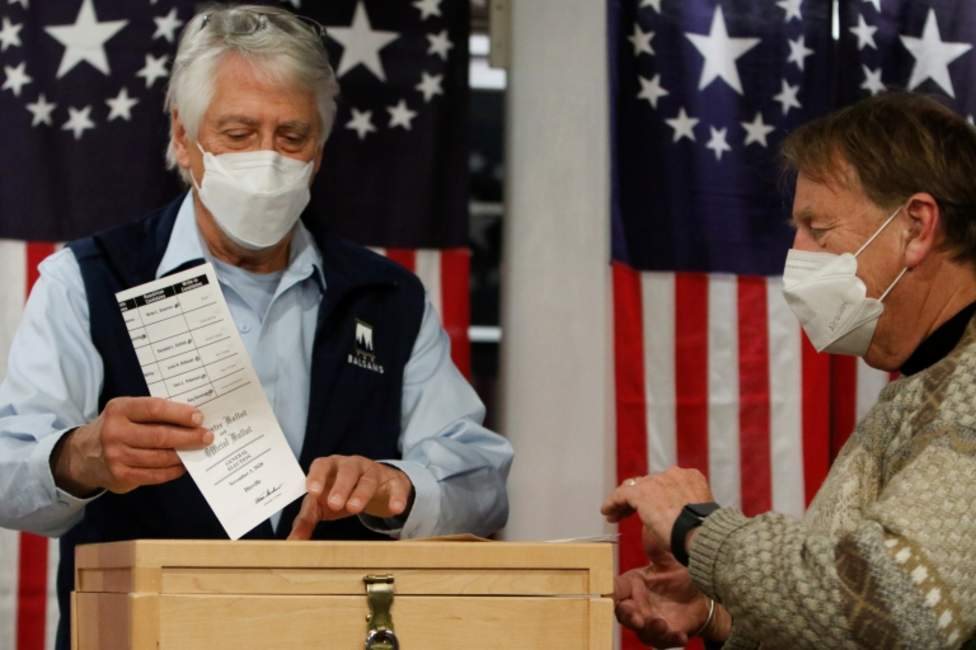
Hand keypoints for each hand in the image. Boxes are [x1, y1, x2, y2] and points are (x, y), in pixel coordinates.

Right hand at [52, 396, 212, 495]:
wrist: (83, 455)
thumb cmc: (116, 428)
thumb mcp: (127, 412)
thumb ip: (152, 413)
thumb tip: (191, 418)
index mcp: (119, 410)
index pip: (154, 409)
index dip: (179, 413)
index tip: (199, 417)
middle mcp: (115, 432)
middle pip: (160, 436)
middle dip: (188, 437)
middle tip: (207, 436)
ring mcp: (116, 457)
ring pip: (160, 457)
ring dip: (183, 455)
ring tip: (199, 450)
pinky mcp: (121, 476)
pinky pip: (155, 475)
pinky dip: (172, 470)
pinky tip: (183, 465)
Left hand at [288, 455, 412, 539]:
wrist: (376, 486)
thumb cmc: (341, 493)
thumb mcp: (322, 505)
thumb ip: (306, 521)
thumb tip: (291, 543)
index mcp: (331, 467)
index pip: (321, 465)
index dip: (317, 476)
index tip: (312, 491)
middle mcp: (352, 465)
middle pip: (346, 470)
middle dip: (340, 486)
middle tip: (334, 504)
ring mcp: (373, 472)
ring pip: (368, 479)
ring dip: (361, 493)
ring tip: (354, 509)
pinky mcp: (392, 482)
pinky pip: (396, 487)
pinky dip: (396, 497)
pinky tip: (395, 508)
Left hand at [602, 466, 713, 554]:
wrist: (700, 531)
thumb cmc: (704, 532)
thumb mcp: (697, 514)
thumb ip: (685, 509)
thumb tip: (674, 519)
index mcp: (690, 478)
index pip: (666, 482)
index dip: (654, 495)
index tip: (647, 508)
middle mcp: (673, 474)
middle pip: (648, 483)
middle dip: (637, 498)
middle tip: (627, 512)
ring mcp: (656, 481)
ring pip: (633, 488)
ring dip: (623, 502)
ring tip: (613, 514)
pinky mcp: (641, 492)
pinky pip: (621, 495)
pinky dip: (612, 502)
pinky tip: (607, 512)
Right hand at [614, 551, 711, 646]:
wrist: (702, 590)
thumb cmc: (679, 572)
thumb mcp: (665, 556)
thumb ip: (653, 546)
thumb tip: (648, 526)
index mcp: (632, 584)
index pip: (615, 590)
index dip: (611, 594)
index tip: (612, 596)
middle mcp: (639, 604)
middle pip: (624, 614)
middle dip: (628, 616)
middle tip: (637, 615)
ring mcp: (652, 620)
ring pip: (643, 631)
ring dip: (650, 630)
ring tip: (661, 623)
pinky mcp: (669, 632)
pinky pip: (666, 641)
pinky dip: (671, 640)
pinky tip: (679, 635)